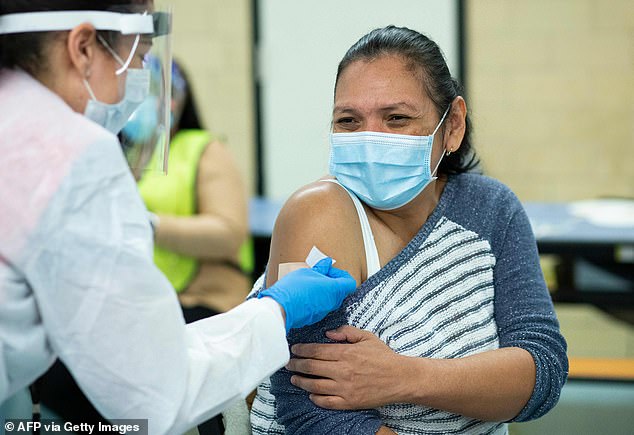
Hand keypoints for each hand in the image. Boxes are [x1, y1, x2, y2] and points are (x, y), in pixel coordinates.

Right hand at [258, 258, 355, 331]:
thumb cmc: (294, 288)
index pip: (349, 282)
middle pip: (340, 291)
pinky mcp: (315, 318)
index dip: (341, 274)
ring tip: (308, 283)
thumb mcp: (307, 272)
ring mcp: (324, 312)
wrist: (280, 308)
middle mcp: (332, 303)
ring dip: (323, 290)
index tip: (329, 270)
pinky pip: (320, 306)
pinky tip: (303, 294)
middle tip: (317, 275)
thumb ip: (321, 268)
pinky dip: (316, 299)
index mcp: (334, 290)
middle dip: (331, 281)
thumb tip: (327, 263)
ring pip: (329, 299)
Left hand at [286, 325, 405, 409]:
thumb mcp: (366, 337)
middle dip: (296, 365)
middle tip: (288, 363)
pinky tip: (311, 394)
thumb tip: (327, 334)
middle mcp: (343, 370)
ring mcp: (345, 388)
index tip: (294, 349)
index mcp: (346, 353)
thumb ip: (346, 332)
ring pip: (315, 385)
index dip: (302, 350)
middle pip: (311, 367)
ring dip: (301, 381)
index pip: (316, 350)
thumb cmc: (384, 357)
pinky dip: (315, 398)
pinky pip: (327, 402)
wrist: (401, 378)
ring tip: (294, 378)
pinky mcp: (349, 402)